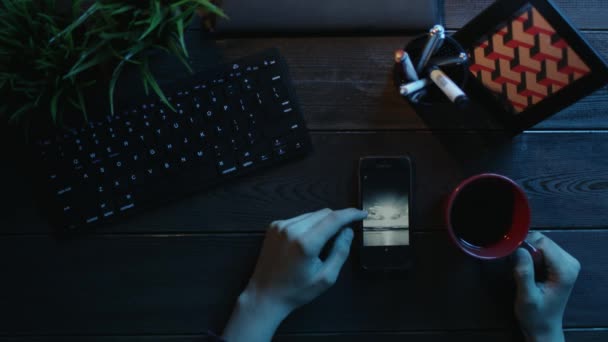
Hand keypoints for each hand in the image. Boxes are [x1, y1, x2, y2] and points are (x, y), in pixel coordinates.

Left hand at [222, 208, 366, 341]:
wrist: (264, 295)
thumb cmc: (297, 291)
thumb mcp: (326, 278)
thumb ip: (340, 252)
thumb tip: (348, 231)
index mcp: (306, 243)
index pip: (334, 219)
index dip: (351, 213)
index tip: (363, 213)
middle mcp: (292, 229)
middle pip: (324, 213)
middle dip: (338, 219)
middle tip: (345, 232)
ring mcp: (280, 226)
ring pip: (311, 214)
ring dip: (323, 222)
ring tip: (325, 240)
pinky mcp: (274, 226)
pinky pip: (299, 218)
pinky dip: (309, 224)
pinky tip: (308, 240)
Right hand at [513, 232, 580, 341]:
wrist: (543, 326)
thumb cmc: (535, 315)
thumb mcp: (526, 297)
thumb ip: (524, 273)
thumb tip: (518, 250)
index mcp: (565, 270)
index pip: (542, 242)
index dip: (524, 247)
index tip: (511, 258)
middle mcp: (570, 262)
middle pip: (542, 240)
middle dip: (525, 249)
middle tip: (514, 266)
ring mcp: (566, 262)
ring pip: (541, 242)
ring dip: (527, 252)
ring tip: (519, 269)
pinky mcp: (561, 263)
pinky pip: (542, 248)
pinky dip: (530, 255)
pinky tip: (526, 268)